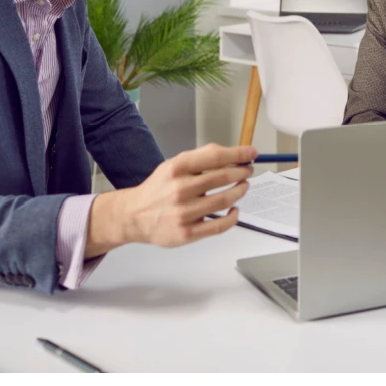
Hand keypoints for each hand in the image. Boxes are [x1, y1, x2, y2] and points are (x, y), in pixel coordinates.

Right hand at [86, 144, 256, 255]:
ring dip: (240, 191)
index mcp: (177, 168)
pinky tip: (234, 210)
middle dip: (242, 172)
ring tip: (242, 186)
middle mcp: (180, 189)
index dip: (238, 153)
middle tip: (247, 171)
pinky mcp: (187, 232)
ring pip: (225, 200)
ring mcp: (183, 212)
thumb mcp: (173, 166)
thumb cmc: (159, 189)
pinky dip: (233, 217)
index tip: (251, 153)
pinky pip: (220, 225)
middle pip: (223, 177)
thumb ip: (200, 159)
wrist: (134, 215)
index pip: (215, 156)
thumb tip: (232, 154)